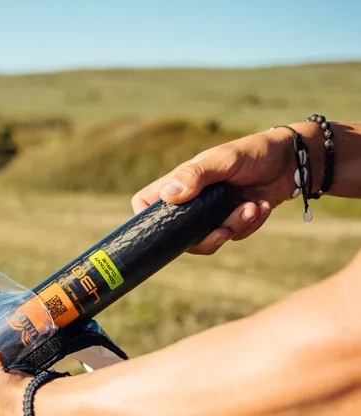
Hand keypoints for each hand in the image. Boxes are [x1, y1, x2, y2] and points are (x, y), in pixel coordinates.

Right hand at [131, 127, 299, 254]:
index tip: (163, 227)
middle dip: (204, 238)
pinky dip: (249, 225)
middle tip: (224, 230)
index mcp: (181, 182)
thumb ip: (195, 175)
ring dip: (233, 228)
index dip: (146, 219)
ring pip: (207, 240)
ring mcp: (210, 213)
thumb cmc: (254, 152)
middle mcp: (191, 200)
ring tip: (252, 208)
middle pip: (177, 234)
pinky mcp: (231, 220)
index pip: (146, 203)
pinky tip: (260, 207)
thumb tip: (168, 196)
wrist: (292, 161)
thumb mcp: (224, 160)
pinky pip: (232, 236)